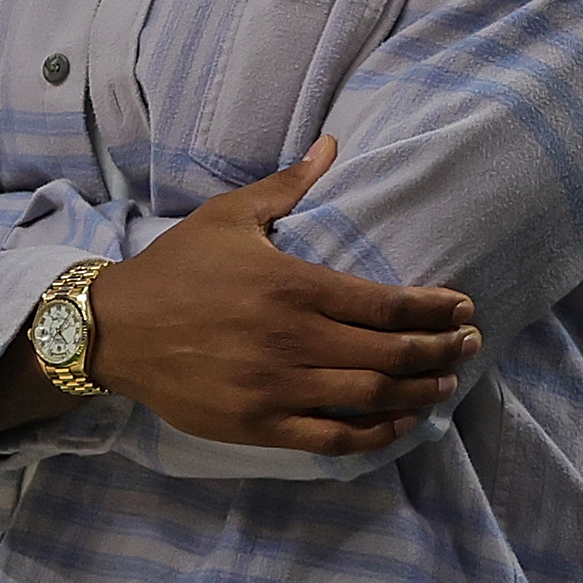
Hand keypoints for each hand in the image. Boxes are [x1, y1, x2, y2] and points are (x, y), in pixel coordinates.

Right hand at [89, 135, 479, 453]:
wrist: (113, 329)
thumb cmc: (177, 267)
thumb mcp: (230, 215)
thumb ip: (289, 185)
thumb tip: (332, 144)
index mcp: (292, 285)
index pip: (385, 303)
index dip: (433, 309)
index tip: (463, 308)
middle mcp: (291, 339)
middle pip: (389, 352)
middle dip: (440, 350)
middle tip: (469, 346)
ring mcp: (276, 387)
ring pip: (369, 396)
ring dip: (418, 391)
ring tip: (445, 383)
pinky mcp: (258, 424)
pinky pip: (331, 437)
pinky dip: (373, 434)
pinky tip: (399, 423)